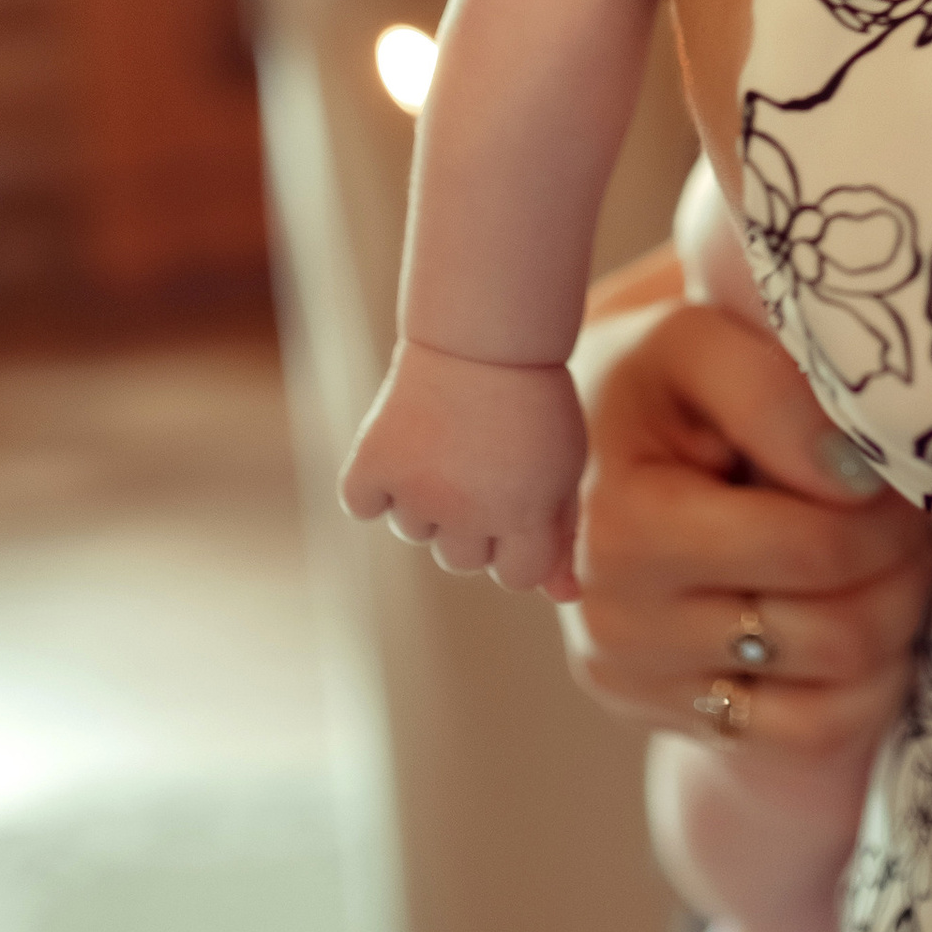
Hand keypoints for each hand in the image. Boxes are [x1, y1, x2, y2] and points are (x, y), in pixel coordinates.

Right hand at [342, 340, 584, 596]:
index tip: (524, 502)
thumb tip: (567, 597)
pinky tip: (403, 447)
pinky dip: (376, 485)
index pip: (520, 577)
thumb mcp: (565, 464)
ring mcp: (417, 490)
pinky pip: (364, 505)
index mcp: (527, 514)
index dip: (524, 542)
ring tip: (448, 443)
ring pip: (414, 532)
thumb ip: (562, 535)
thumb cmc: (534, 402)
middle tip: (483, 462)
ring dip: (426, 500)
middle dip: (474, 522)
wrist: (483, 334)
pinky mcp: (373, 465)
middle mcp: (469, 512)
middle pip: (462, 561)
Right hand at [562, 289, 931, 756]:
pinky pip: (816, 732)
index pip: (812, 549)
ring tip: (897, 551)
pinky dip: (871, 677)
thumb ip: (771, 392)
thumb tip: (854, 475)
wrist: (601, 453)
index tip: (895, 464)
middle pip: (835, 630)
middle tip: (915, 510)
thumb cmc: (666, 387)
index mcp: (621, 526)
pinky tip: (866, 611)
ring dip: (897, 614)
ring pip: (837, 689)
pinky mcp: (677, 720)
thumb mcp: (699, 345)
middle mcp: (618, 623)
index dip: (887, 507)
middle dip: (903, 564)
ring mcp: (644, 685)